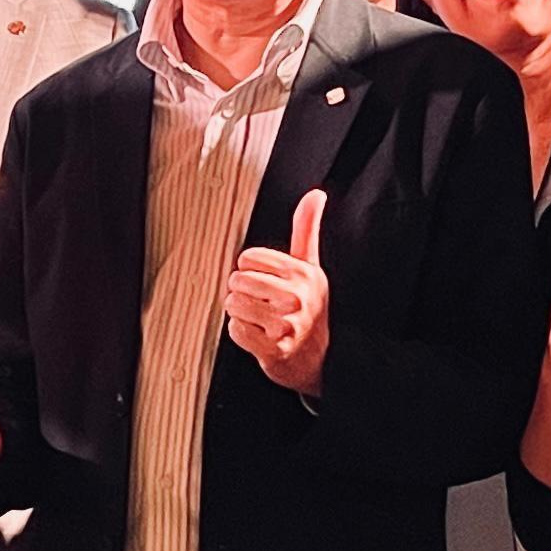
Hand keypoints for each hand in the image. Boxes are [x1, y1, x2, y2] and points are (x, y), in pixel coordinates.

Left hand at [222, 185, 331, 394]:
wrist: (316, 356)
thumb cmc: (307, 306)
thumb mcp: (310, 266)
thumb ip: (307, 228)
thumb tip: (316, 194)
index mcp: (303, 273)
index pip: (248, 258)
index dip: (250, 271)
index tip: (267, 283)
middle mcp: (298, 297)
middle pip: (237, 280)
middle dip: (242, 293)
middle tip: (261, 304)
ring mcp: (287, 324)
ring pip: (233, 305)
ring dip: (241, 314)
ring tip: (260, 320)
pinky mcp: (275, 348)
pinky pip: (235, 330)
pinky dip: (241, 334)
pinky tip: (258, 336)